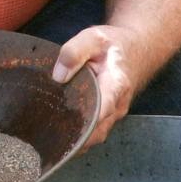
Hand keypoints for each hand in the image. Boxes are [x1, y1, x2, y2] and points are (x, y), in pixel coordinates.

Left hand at [52, 25, 145, 149]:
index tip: (62, 130)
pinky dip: (79, 137)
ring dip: (76, 142)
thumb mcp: (92, 38)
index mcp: (115, 86)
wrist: (134, 49)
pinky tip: (59, 137)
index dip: (82, 124)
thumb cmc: (110, 45)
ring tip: (49, 143)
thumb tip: (58, 76)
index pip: (100, 111)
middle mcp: (117, 105)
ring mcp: (113, 114)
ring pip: (95, 136)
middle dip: (73, 139)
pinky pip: (94, 133)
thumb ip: (74, 52)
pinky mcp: (108, 117)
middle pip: (96, 132)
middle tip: (46, 141)